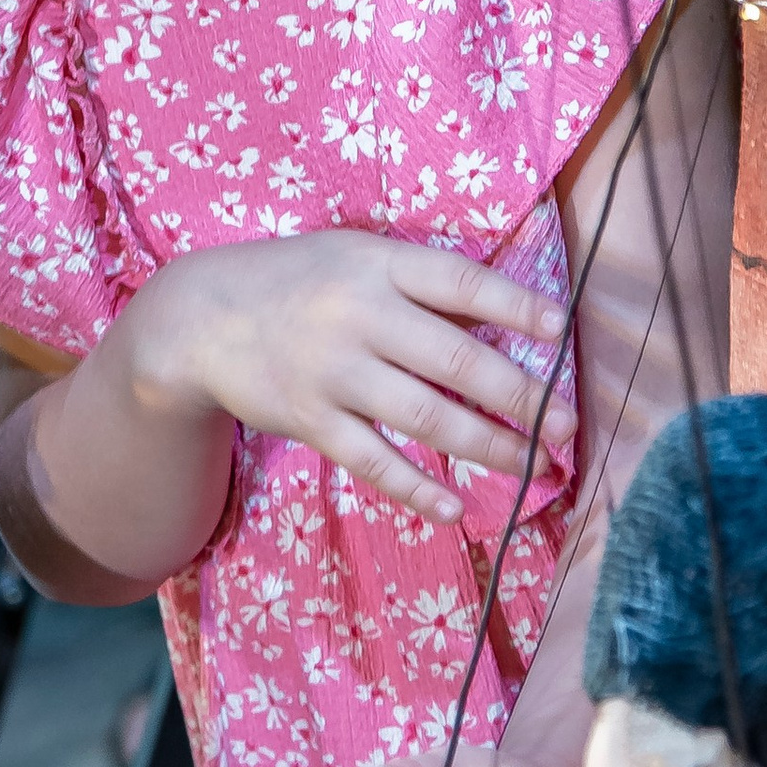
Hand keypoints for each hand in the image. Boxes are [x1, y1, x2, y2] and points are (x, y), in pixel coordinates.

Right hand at [125, 228, 573, 527]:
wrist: (201, 317)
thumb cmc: (300, 281)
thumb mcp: (357, 258)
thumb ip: (421, 287)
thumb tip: (508, 325)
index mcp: (378, 265)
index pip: (461, 282)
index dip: (517, 306)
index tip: (562, 331)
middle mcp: (359, 316)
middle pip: (455, 360)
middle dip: (520, 395)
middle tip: (565, 424)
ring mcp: (333, 372)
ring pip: (424, 417)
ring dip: (487, 446)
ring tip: (533, 466)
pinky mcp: (310, 420)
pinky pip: (374, 461)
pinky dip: (416, 490)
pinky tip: (454, 508)